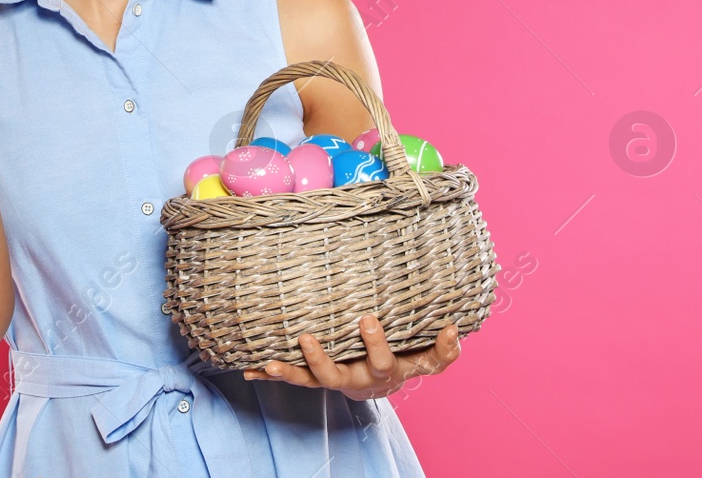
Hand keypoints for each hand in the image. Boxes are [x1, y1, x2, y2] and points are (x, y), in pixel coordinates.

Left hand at [241, 316, 460, 400]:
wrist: (382, 383)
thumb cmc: (406, 361)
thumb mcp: (428, 359)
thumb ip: (444, 350)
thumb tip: (452, 328)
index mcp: (380, 372)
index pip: (380, 360)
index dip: (375, 343)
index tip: (366, 318)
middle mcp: (353, 380)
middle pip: (335, 376)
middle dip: (320, 359)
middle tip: (307, 337)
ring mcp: (330, 379)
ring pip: (307, 380)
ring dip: (286, 372)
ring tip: (268, 362)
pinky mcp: (313, 376)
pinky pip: (291, 376)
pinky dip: (269, 373)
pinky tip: (249, 368)